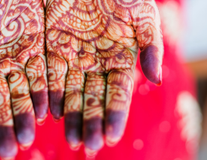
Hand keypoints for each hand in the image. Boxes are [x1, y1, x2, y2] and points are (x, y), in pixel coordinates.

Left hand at [46, 0, 162, 152]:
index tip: (110, 136)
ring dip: (72, 117)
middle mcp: (98, 64)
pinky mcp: (53, 48)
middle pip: (94, 99)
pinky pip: (52, 76)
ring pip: (72, 93)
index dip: (115, 115)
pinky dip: (51, 95)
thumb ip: (150, 46)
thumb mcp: (142, 14)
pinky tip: (52, 113)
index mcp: (121, 59)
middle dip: (91, 123)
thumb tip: (155, 80)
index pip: (119, 94)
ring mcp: (75, 57)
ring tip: (71, 139)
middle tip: (87, 146)